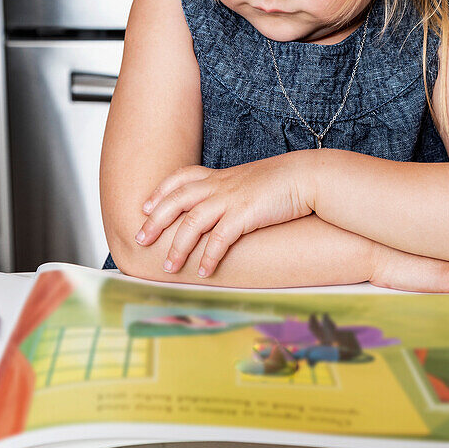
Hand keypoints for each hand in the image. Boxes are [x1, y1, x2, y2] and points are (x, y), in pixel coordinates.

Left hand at [133, 156, 312, 276]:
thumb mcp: (251, 180)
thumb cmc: (284, 181)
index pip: (181, 178)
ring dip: (177, 247)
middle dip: (155, 221)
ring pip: (192, 222)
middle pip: (176, 200)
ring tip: (168, 267)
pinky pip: (219, 239)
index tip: (146, 205)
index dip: (161, 191)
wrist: (307, 176)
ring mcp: (231, 199)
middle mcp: (220, 185)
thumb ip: (233, 190)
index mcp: (220, 176)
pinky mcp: (245, 214)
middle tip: (141, 239)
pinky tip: (203, 272)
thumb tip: (225, 206)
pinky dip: (208, 256)